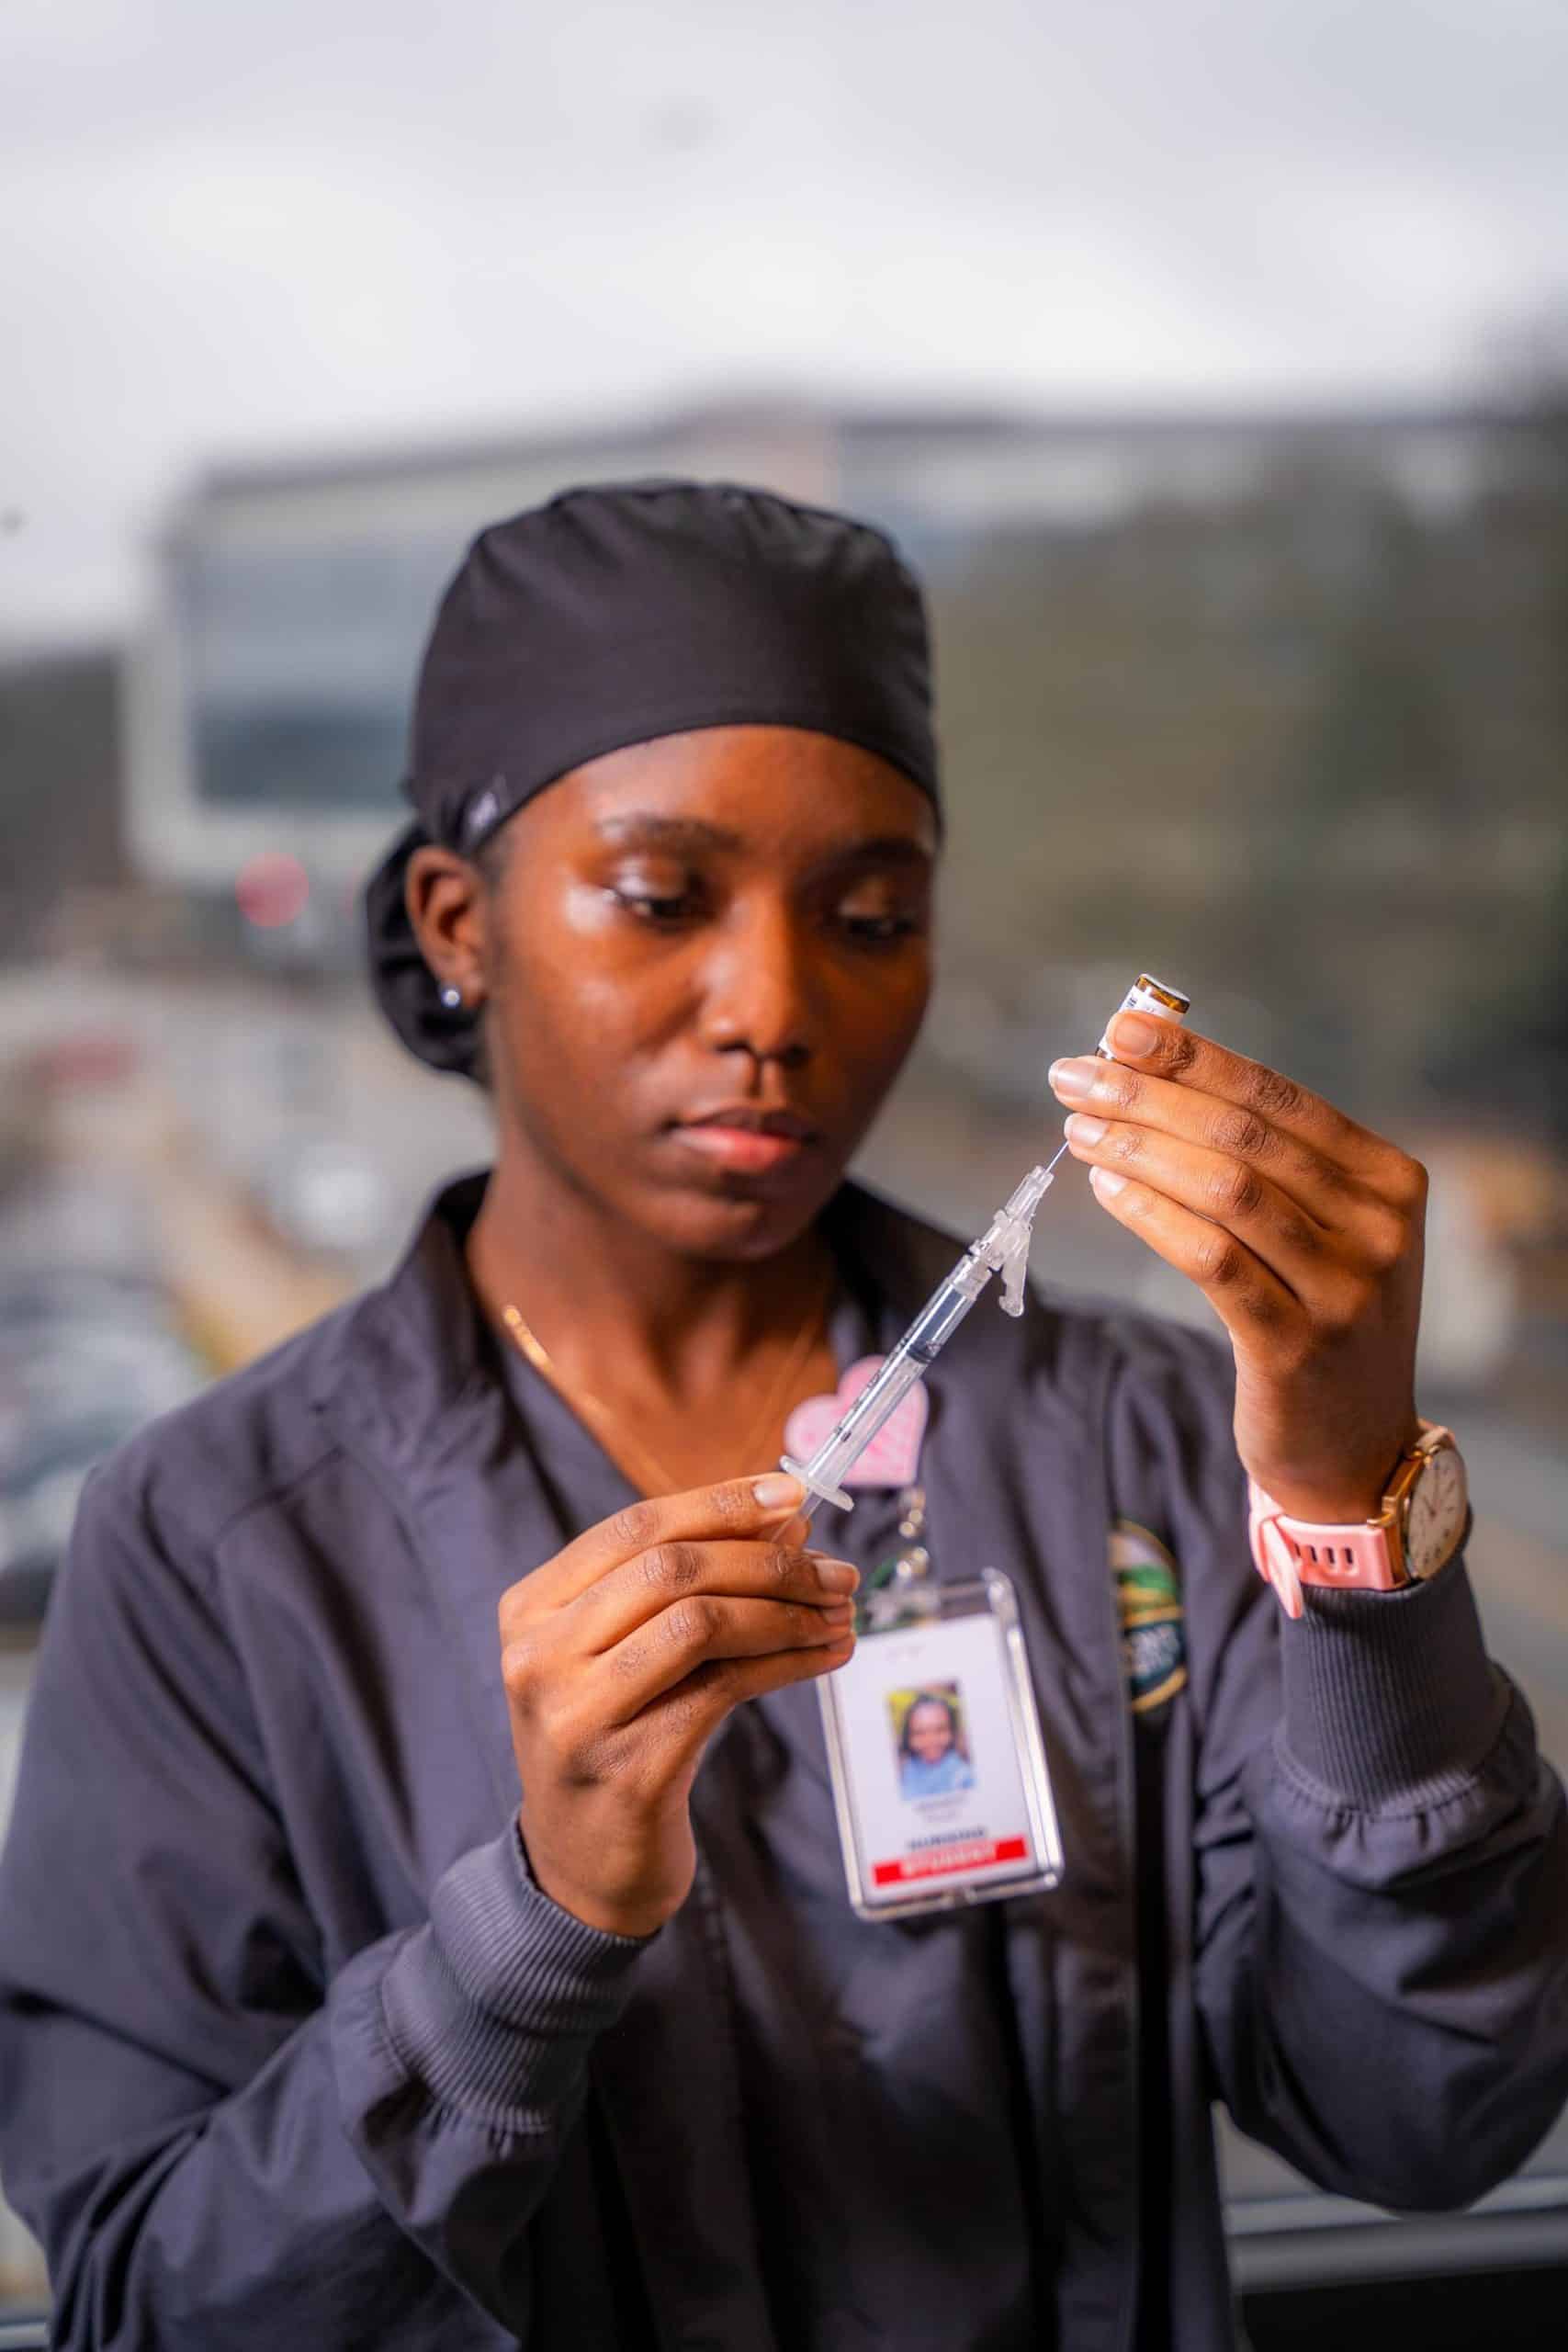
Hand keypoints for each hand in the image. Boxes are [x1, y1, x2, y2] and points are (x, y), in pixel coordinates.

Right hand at [498, 1473, 855, 1936]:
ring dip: (786, 1610)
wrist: (583, 1868)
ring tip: (840, 1613)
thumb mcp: (632, 1653)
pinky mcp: (629, 1767)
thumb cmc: (618, 1741)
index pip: (635, 1526)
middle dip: (769, 1560)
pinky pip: (726, 1688)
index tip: (795, 1496)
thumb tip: (787, 1519)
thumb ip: (688, 1585)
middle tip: (835, 1573)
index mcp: (531, 1609)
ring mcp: (578, 1715)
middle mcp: (539, 1656)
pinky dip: (789, 1661)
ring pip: (699, 1621)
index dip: (722, 1503)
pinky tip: (826, 1656)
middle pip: (671, 1568)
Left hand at [1050, 1013, 1425, 1522]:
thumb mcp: (1318, 1229)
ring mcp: (1343, 1289)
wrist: (1354, 1447)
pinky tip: (1105, 1187)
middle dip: (1149, 1094)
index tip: (1119, 1029)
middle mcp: (1377, 1228)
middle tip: (1075, 1074)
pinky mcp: (1295, 1345)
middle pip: (1245, 1136)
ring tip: (1079, 1129)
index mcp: (1388, 1179)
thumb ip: (1259, 1157)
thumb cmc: (1317, 1314)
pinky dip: (1149, 1214)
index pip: (1277, 1096)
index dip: (1193, 1056)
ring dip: (1139, 1148)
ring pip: (1226, 1191)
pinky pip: (1211, 1260)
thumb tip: (1149, 1067)